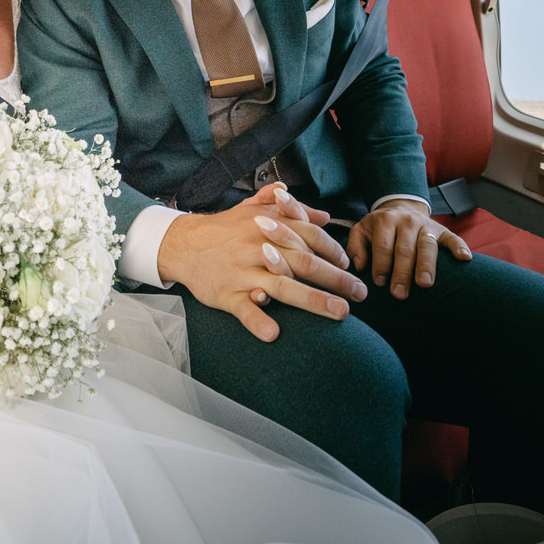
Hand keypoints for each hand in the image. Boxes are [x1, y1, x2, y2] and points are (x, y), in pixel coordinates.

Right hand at [157, 184, 367, 341]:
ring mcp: (243, 272)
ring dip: (313, 300)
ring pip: (282, 287)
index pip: (309, 236)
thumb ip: (290, 210)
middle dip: (337, 279)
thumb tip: (323, 214)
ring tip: (339, 312)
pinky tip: (273, 333)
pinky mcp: (225, 294)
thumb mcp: (254, 210)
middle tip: (360, 294)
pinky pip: (243, 309)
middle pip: (305, 263)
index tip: (349, 265)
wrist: (183, 243)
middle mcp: (259, 248)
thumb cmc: (224, 228)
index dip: (333, 251)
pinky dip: (257, 321)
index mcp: (268, 226)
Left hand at [346, 198, 471, 298]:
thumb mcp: (361, 230)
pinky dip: (459, 247)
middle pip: (405, 249)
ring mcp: (426, 225)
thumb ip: (355, 246)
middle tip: (399, 294)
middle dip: (402, 273)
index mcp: (385, 220)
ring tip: (424, 284)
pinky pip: (453, 238)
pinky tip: (464, 259)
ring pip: (427, 245)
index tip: (380, 283)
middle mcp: (407, 221)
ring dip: (426, 265)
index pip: (383, 245)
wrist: (401, 208)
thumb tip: (359, 266)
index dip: (381, 265)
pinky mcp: (442, 230)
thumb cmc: (379, 227)